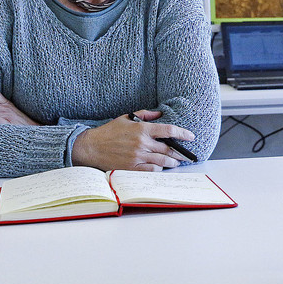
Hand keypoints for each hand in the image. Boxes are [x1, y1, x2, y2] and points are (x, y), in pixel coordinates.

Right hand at [71, 110, 195, 171]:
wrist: (91, 147)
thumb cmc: (109, 132)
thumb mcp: (126, 118)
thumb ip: (145, 115)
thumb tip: (160, 114)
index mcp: (142, 129)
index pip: (168, 130)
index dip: (182, 133)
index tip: (191, 136)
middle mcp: (142, 143)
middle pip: (168, 148)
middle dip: (180, 152)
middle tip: (186, 155)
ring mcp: (137, 157)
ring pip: (162, 161)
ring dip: (172, 162)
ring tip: (175, 162)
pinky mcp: (132, 168)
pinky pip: (151, 170)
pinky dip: (158, 169)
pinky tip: (160, 167)